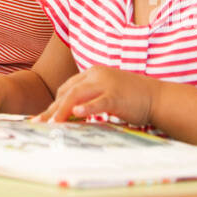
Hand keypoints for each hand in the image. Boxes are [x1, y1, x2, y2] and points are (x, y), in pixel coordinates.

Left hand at [32, 67, 153, 126]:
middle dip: (52, 109)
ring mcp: (106, 84)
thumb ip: (89, 99)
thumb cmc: (131, 98)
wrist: (157, 97)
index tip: (44, 118)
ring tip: (52, 124)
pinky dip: (87, 108)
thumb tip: (70, 114)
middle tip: (39, 124)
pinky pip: (98, 102)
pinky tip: (76, 114)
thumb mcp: (106, 94)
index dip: (54, 103)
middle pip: (68, 92)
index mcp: (92, 72)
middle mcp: (96, 74)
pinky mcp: (116, 95)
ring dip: (62, 110)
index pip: (67, 88)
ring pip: (77, 95)